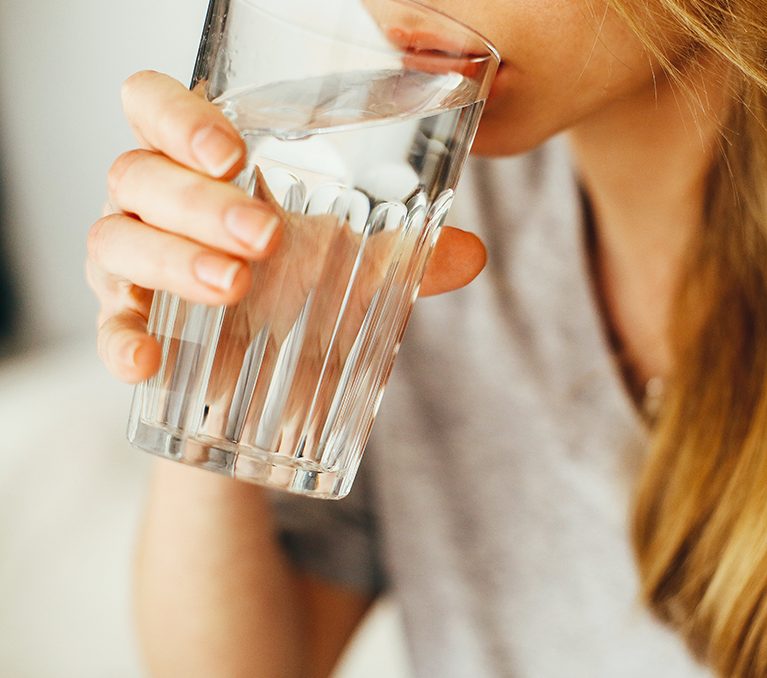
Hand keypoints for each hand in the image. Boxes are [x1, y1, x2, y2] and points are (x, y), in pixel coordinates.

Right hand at [87, 70, 486, 385]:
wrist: (268, 377)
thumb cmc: (301, 290)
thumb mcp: (355, 267)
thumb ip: (407, 256)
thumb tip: (472, 254)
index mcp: (203, 165)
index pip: (155, 106)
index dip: (179, 116)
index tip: (234, 153)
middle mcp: (156, 201)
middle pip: (138, 172)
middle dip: (199, 201)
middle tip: (265, 236)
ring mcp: (132, 261)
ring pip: (115, 238)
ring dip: (173, 259)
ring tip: (235, 286)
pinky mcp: (128, 322)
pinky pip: (106, 325)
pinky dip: (120, 339)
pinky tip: (147, 361)